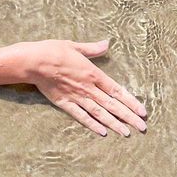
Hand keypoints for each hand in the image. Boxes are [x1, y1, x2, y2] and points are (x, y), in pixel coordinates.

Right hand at [19, 39, 146, 136]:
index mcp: (93, 74)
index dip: (131, 102)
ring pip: (100, 114)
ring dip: (115, 124)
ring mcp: (77, 97)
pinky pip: (81, 116)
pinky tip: (102, 132)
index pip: (117, 91)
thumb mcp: (75, 46)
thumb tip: (106, 43)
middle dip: (129, 117)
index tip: (142, 112)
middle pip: (112, 105)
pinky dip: (92, 125)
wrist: (34, 61)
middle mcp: (88, 88)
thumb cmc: (53, 50)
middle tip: (142, 128)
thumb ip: (92, 49)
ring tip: (127, 133)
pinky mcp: (64, 103)